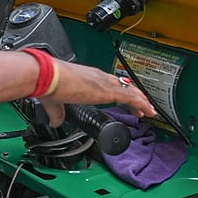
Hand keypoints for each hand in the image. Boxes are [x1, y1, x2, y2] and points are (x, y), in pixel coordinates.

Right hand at [38, 60, 155, 127]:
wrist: (47, 75)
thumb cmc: (49, 83)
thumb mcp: (54, 101)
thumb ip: (57, 113)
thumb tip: (56, 121)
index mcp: (88, 77)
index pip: (110, 83)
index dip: (120, 92)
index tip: (126, 102)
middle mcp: (98, 77)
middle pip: (124, 86)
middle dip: (135, 97)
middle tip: (142, 108)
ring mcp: (104, 83)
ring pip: (131, 91)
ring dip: (141, 101)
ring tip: (149, 111)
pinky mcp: (107, 91)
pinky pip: (131, 97)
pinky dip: (141, 104)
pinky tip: (147, 111)